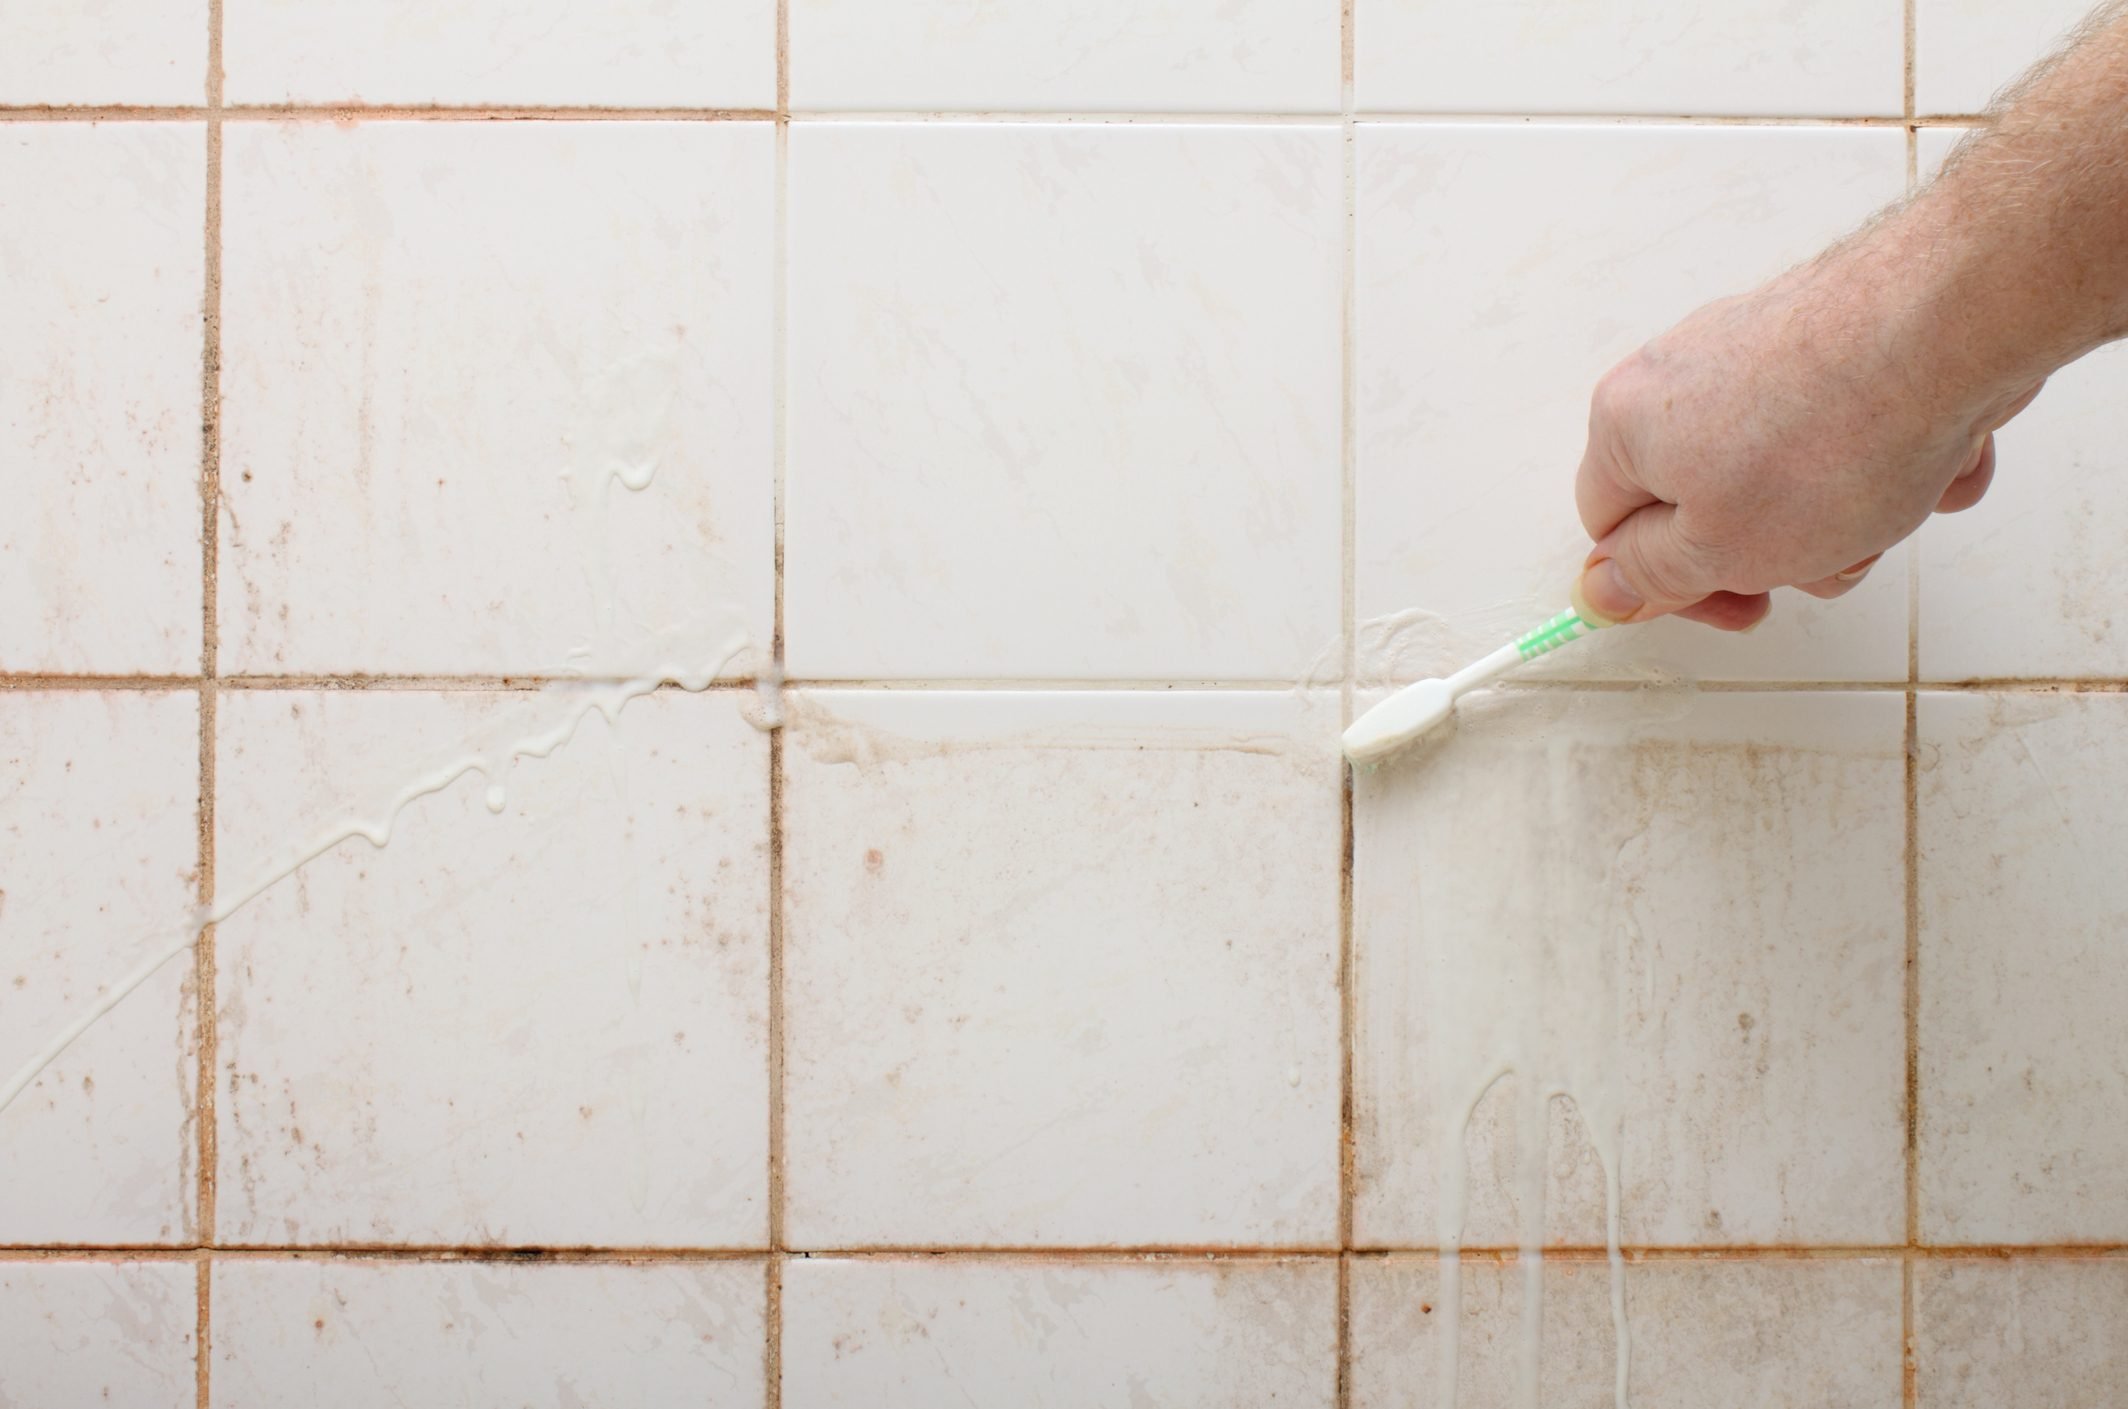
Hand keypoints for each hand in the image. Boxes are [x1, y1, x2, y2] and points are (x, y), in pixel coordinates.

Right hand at [1571, 252, 2045, 631]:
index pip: (1614, 530)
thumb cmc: (1830, 434)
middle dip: (1775, 550)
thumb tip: (1607, 588)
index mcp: (1627, 425)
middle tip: (1820, 563)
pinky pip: (1847, 429)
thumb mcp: (1719, 550)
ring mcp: (1758, 349)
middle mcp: (1681, 374)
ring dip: (1842, 515)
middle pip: (1708, 503)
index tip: (1733, 601)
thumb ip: (1652, 577)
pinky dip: (1888, 458)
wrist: (1945, 330)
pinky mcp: (1830, 340)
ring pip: (1788, 475)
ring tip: (1888, 505)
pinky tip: (1927, 460)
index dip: (1670, 582)